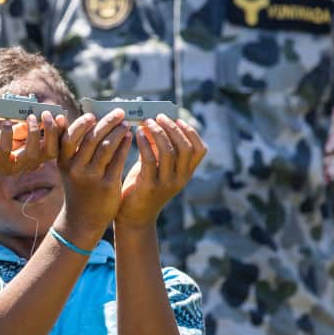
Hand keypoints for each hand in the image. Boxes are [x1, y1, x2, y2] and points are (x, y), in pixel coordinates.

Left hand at [0, 111, 63, 191]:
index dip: (60, 133)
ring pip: (32, 154)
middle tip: (46, 114)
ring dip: (33, 133)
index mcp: (32, 157)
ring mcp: (13, 167)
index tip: (61, 117)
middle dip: (52, 132)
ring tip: (30, 117)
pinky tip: (5, 124)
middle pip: (49, 152)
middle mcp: (26, 164)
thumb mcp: (10, 137)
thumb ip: (22, 129)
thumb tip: (36, 116)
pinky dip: (7, 136)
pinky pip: (5, 152)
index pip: (53, 147)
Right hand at [56, 109, 132, 233]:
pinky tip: (130, 137)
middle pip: (92, 138)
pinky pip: (118, 160)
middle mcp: (76, 169)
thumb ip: (72, 146)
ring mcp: (92, 177)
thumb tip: (76, 117)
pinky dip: (125, 145)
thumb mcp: (69, 168)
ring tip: (126, 124)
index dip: (81, 124)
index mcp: (64, 162)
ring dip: (118, 132)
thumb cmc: (78, 187)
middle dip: (107, 122)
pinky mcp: (108, 185)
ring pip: (107, 147)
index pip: (70, 137)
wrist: (82, 219)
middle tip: (119, 112)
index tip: (93, 115)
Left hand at [116, 115, 206, 229]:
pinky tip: (138, 134)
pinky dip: (145, 143)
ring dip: (158, 133)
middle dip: (172, 128)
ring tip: (147, 122)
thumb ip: (158, 148)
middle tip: (158, 117)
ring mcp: (166, 184)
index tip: (177, 120)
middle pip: (185, 147)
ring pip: (169, 152)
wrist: (133, 217)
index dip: (190, 132)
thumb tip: (156, 122)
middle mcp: (180, 179)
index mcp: (186, 174)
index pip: (200, 149)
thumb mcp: (156, 167)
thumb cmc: (143, 187)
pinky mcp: (150, 187)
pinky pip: (150, 160)